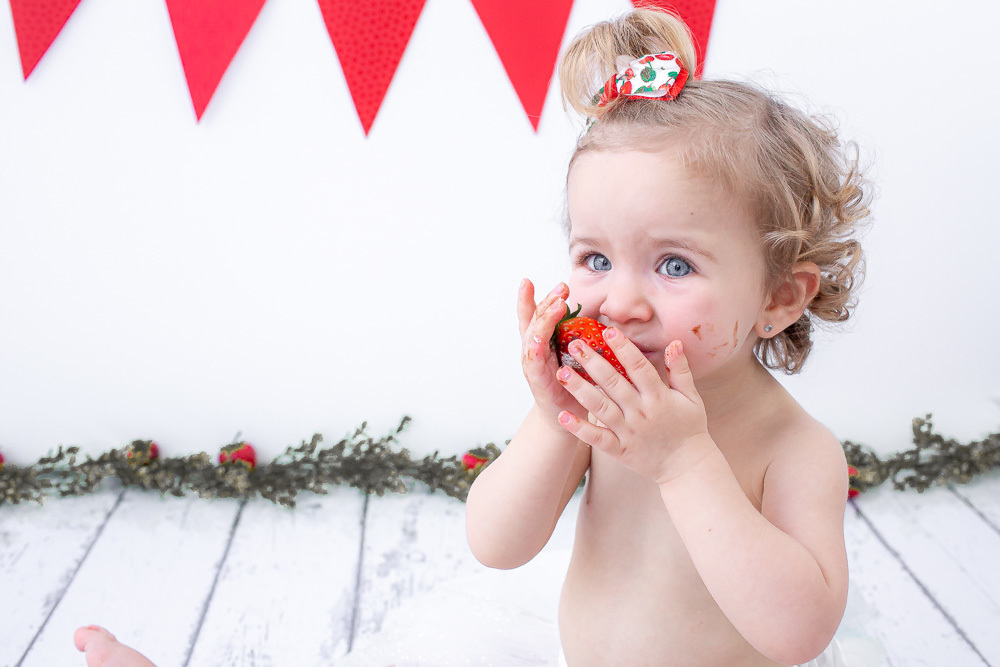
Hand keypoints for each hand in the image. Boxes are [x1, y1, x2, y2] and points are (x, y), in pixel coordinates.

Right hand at [517, 279, 587, 431]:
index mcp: (541, 342)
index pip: (533, 315)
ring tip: (557, 304)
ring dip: (544, 318)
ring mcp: (531, 363)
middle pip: (533, 319)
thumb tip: (602, 318)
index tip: (528, 280)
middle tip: (561, 288)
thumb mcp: (576, 356)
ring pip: (532, 335)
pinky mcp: (536, 379)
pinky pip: (533, 359)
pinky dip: (536, 345)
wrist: (566, 418)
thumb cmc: (574, 385)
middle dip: (544, 301)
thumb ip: (581, 337)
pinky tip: (541, 335)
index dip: (529, 298)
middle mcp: (532, 349)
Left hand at [554, 329, 711, 482]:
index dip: (623, 348)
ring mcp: (628, 432)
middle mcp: (641, 412)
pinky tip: (563, 415)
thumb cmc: (689, 427)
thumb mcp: (691, 397)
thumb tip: (675, 342)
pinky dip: (580, 428)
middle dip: (593, 362)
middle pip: (614, 383)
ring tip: (562, 373)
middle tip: (574, 344)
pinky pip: (597, 438)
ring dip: (580, 390)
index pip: (638, 367)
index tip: (607, 331)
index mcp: (658, 396)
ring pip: (601, 407)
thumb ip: (680, 370)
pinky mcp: (619, 450)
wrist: (687, 466)